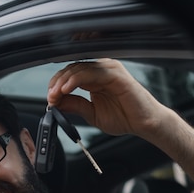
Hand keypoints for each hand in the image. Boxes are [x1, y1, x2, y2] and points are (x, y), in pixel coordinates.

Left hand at [47, 58, 171, 137]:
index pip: (70, 74)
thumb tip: (55, 103)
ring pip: (79, 69)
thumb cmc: (124, 117)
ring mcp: (109, 70)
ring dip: (63, 82)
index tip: (50, 99)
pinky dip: (76, 80)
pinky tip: (66, 89)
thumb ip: (75, 105)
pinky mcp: (115, 74)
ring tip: (55, 95)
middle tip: (50, 97)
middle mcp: (101, 71)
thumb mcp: (92, 113)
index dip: (57, 85)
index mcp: (95, 78)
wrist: (144, 124)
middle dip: (57, 83)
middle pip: (72, 69)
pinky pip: (91, 73)